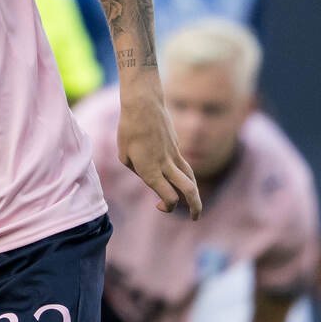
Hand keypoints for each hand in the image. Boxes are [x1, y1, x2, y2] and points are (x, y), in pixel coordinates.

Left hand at [118, 95, 200, 217]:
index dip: (167, 206)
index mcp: (150, 170)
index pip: (169, 197)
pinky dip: (186, 176)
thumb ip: (137, 169)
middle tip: (194, 218)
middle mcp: (165, 164)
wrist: (143, 103)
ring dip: (196, 194)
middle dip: (194, 207)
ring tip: (195, 207)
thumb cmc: (128, 129)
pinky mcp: (177, 146)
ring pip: (191, 178)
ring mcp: (174, 154)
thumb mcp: (124, 155)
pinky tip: (181, 181)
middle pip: (188, 190)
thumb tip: (148, 174)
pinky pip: (184, 165)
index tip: (158, 205)